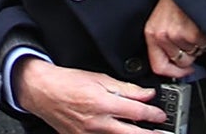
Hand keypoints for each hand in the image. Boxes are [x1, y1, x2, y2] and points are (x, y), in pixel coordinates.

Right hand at [11, 60, 166, 132]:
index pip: (136, 111)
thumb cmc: (68, 81)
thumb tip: (145, 93)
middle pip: (132, 133)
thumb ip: (125, 88)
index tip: (161, 115)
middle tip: (162, 133)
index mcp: (103, 103)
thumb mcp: (99, 77)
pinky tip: (121, 133)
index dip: (153, 114)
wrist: (43, 91)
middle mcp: (97, 122)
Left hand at [143, 0, 205, 79]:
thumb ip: (165, 40)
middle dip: (191, 53)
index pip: (158, 66)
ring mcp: (179, 35)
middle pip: (181, 61)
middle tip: (192, 37)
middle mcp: (163, 35)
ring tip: (196, 25)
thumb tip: (176, 63)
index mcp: (152, 32)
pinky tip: (203, 24)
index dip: (174, 73)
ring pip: (195, 53)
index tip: (184, 71)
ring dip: (199, 43)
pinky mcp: (194, 33)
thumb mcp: (162, 18)